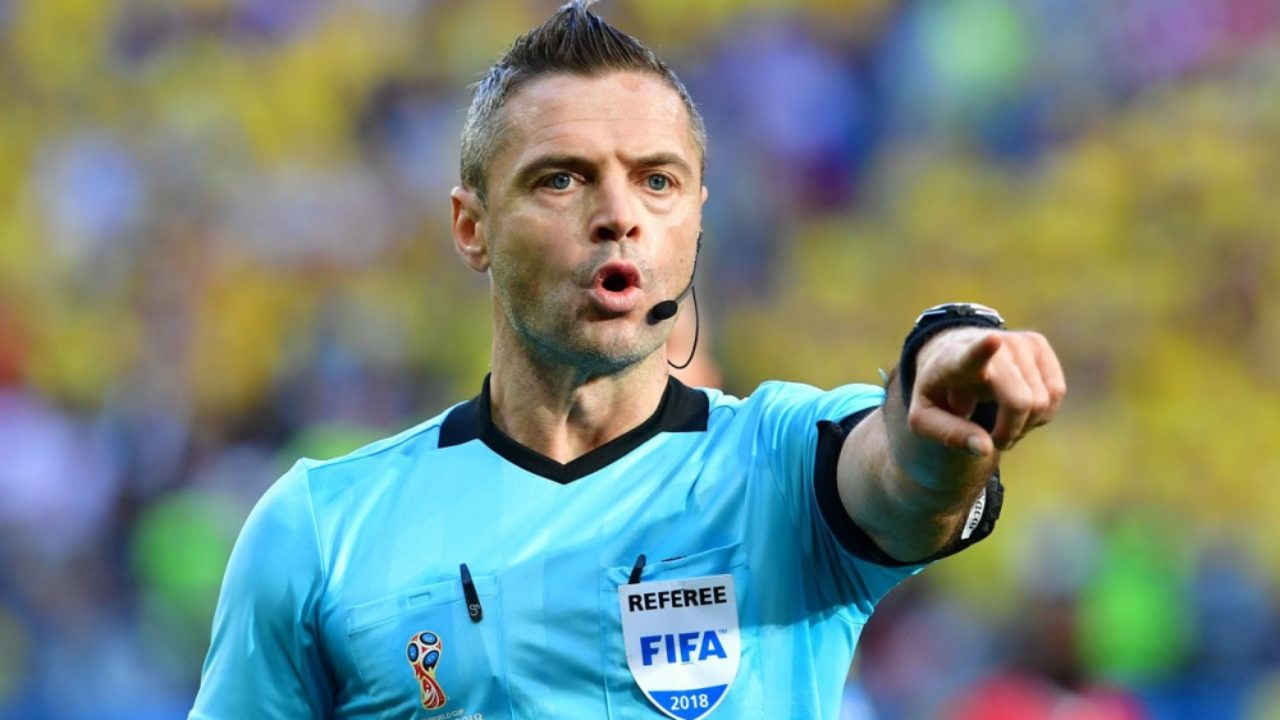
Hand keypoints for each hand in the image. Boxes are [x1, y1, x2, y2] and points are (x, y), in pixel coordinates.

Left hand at [908, 328, 1065, 456]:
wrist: (951, 356)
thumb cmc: (938, 394)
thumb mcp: (926, 420)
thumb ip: (951, 435)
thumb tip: (985, 449)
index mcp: (956, 359)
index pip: (972, 355)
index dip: (984, 349)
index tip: (992, 340)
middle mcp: (992, 343)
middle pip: (1020, 402)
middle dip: (1009, 432)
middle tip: (990, 439)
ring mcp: (1018, 341)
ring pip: (1042, 402)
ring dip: (1024, 425)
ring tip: (1000, 420)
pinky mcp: (1037, 343)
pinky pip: (1056, 393)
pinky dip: (1040, 413)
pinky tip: (1018, 407)